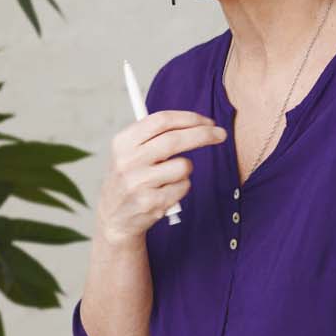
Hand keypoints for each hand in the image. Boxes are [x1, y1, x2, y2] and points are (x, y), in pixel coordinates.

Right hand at [97, 111, 224, 245]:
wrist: (115, 217)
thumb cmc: (131, 177)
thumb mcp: (130, 151)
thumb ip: (155, 134)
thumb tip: (196, 122)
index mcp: (123, 142)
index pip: (161, 121)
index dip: (189, 118)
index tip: (208, 121)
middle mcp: (128, 161)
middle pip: (175, 140)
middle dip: (204, 134)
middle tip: (221, 134)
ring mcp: (139, 183)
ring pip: (183, 166)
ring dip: (186, 169)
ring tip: (171, 176)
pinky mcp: (151, 203)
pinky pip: (183, 187)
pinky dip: (181, 188)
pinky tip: (166, 192)